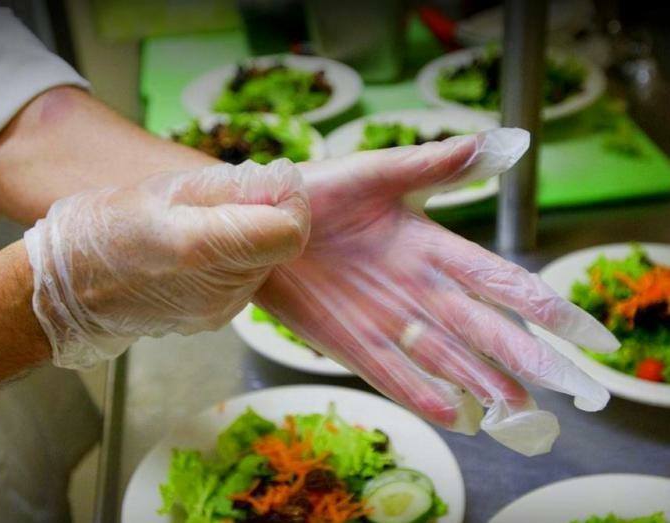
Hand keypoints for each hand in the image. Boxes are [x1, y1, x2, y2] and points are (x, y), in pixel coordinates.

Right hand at [25, 160, 309, 368]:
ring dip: (248, 238)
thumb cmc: (102, 228)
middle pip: (279, 246)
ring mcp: (218, 311)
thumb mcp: (163, 188)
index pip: (288, 232)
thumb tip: (281, 184)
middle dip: (265, 216)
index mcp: (201, 247)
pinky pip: (243, 282)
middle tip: (223, 200)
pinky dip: (232, 260)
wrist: (67, 293)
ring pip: (263, 264)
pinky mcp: (214, 321)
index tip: (273, 185)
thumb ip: (230, 186)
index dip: (291, 203)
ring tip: (201, 225)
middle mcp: (219, 289)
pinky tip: (195, 251)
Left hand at [256, 129, 618, 455]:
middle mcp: (417, 289)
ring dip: (482, 383)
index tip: (583, 333)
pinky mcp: (349, 339)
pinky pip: (390, 371)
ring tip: (519, 413)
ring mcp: (385, 318)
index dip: (541, 305)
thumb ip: (432, 164)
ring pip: (445, 357)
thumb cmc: (319, 190)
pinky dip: (420, 392)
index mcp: (430, 246)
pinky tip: (452, 413)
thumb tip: (498, 142)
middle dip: (524, 358)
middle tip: (568, 390)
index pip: (497, 279)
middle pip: (482, 329)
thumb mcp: (376, 172)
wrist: (261, 220)